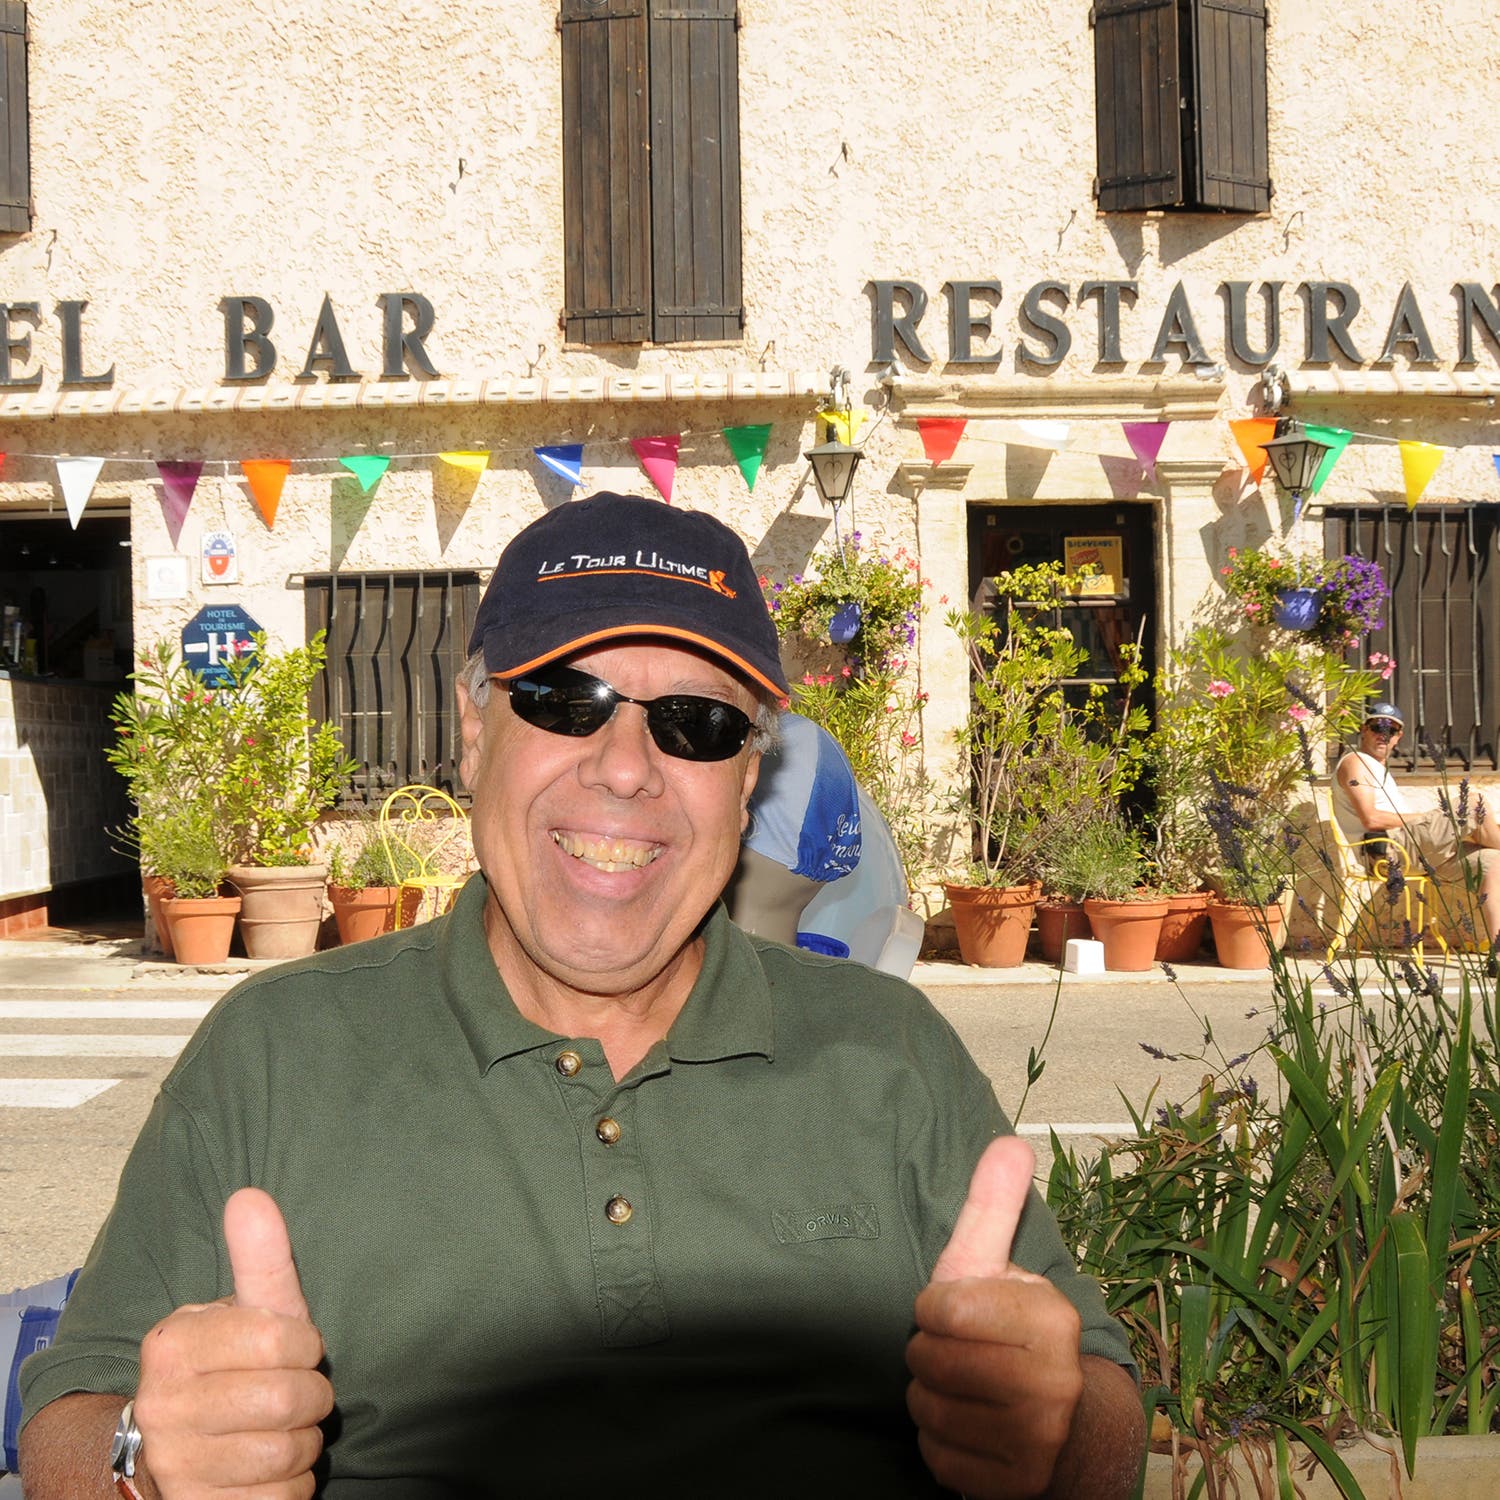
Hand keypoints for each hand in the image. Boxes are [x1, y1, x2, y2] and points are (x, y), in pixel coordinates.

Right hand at [131, 1189, 334, 1498]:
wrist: (175, 1450)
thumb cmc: (232, 1366)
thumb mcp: (248, 1310)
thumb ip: (258, 1257)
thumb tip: (249, 1195)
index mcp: (172, 1345)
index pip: (282, 1340)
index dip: (305, 1345)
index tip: (294, 1348)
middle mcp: (161, 1408)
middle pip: (289, 1400)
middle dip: (311, 1397)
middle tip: (295, 1393)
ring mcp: (173, 1467)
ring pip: (287, 1455)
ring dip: (302, 1444)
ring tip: (281, 1429)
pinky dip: (291, 1488)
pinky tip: (268, 1471)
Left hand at [907, 1137, 1084, 1498]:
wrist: (1064, 1426)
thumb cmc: (1011, 1332)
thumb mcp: (999, 1266)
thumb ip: (994, 1206)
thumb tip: (1009, 1142)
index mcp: (1051, 1320)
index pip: (944, 1308)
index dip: (933, 1308)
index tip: (950, 1309)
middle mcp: (1055, 1384)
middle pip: (931, 1361)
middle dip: (927, 1353)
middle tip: (951, 1351)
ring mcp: (1040, 1442)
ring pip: (928, 1410)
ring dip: (928, 1397)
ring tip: (956, 1386)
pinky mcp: (1019, 1486)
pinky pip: (938, 1458)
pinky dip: (938, 1442)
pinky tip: (965, 1426)